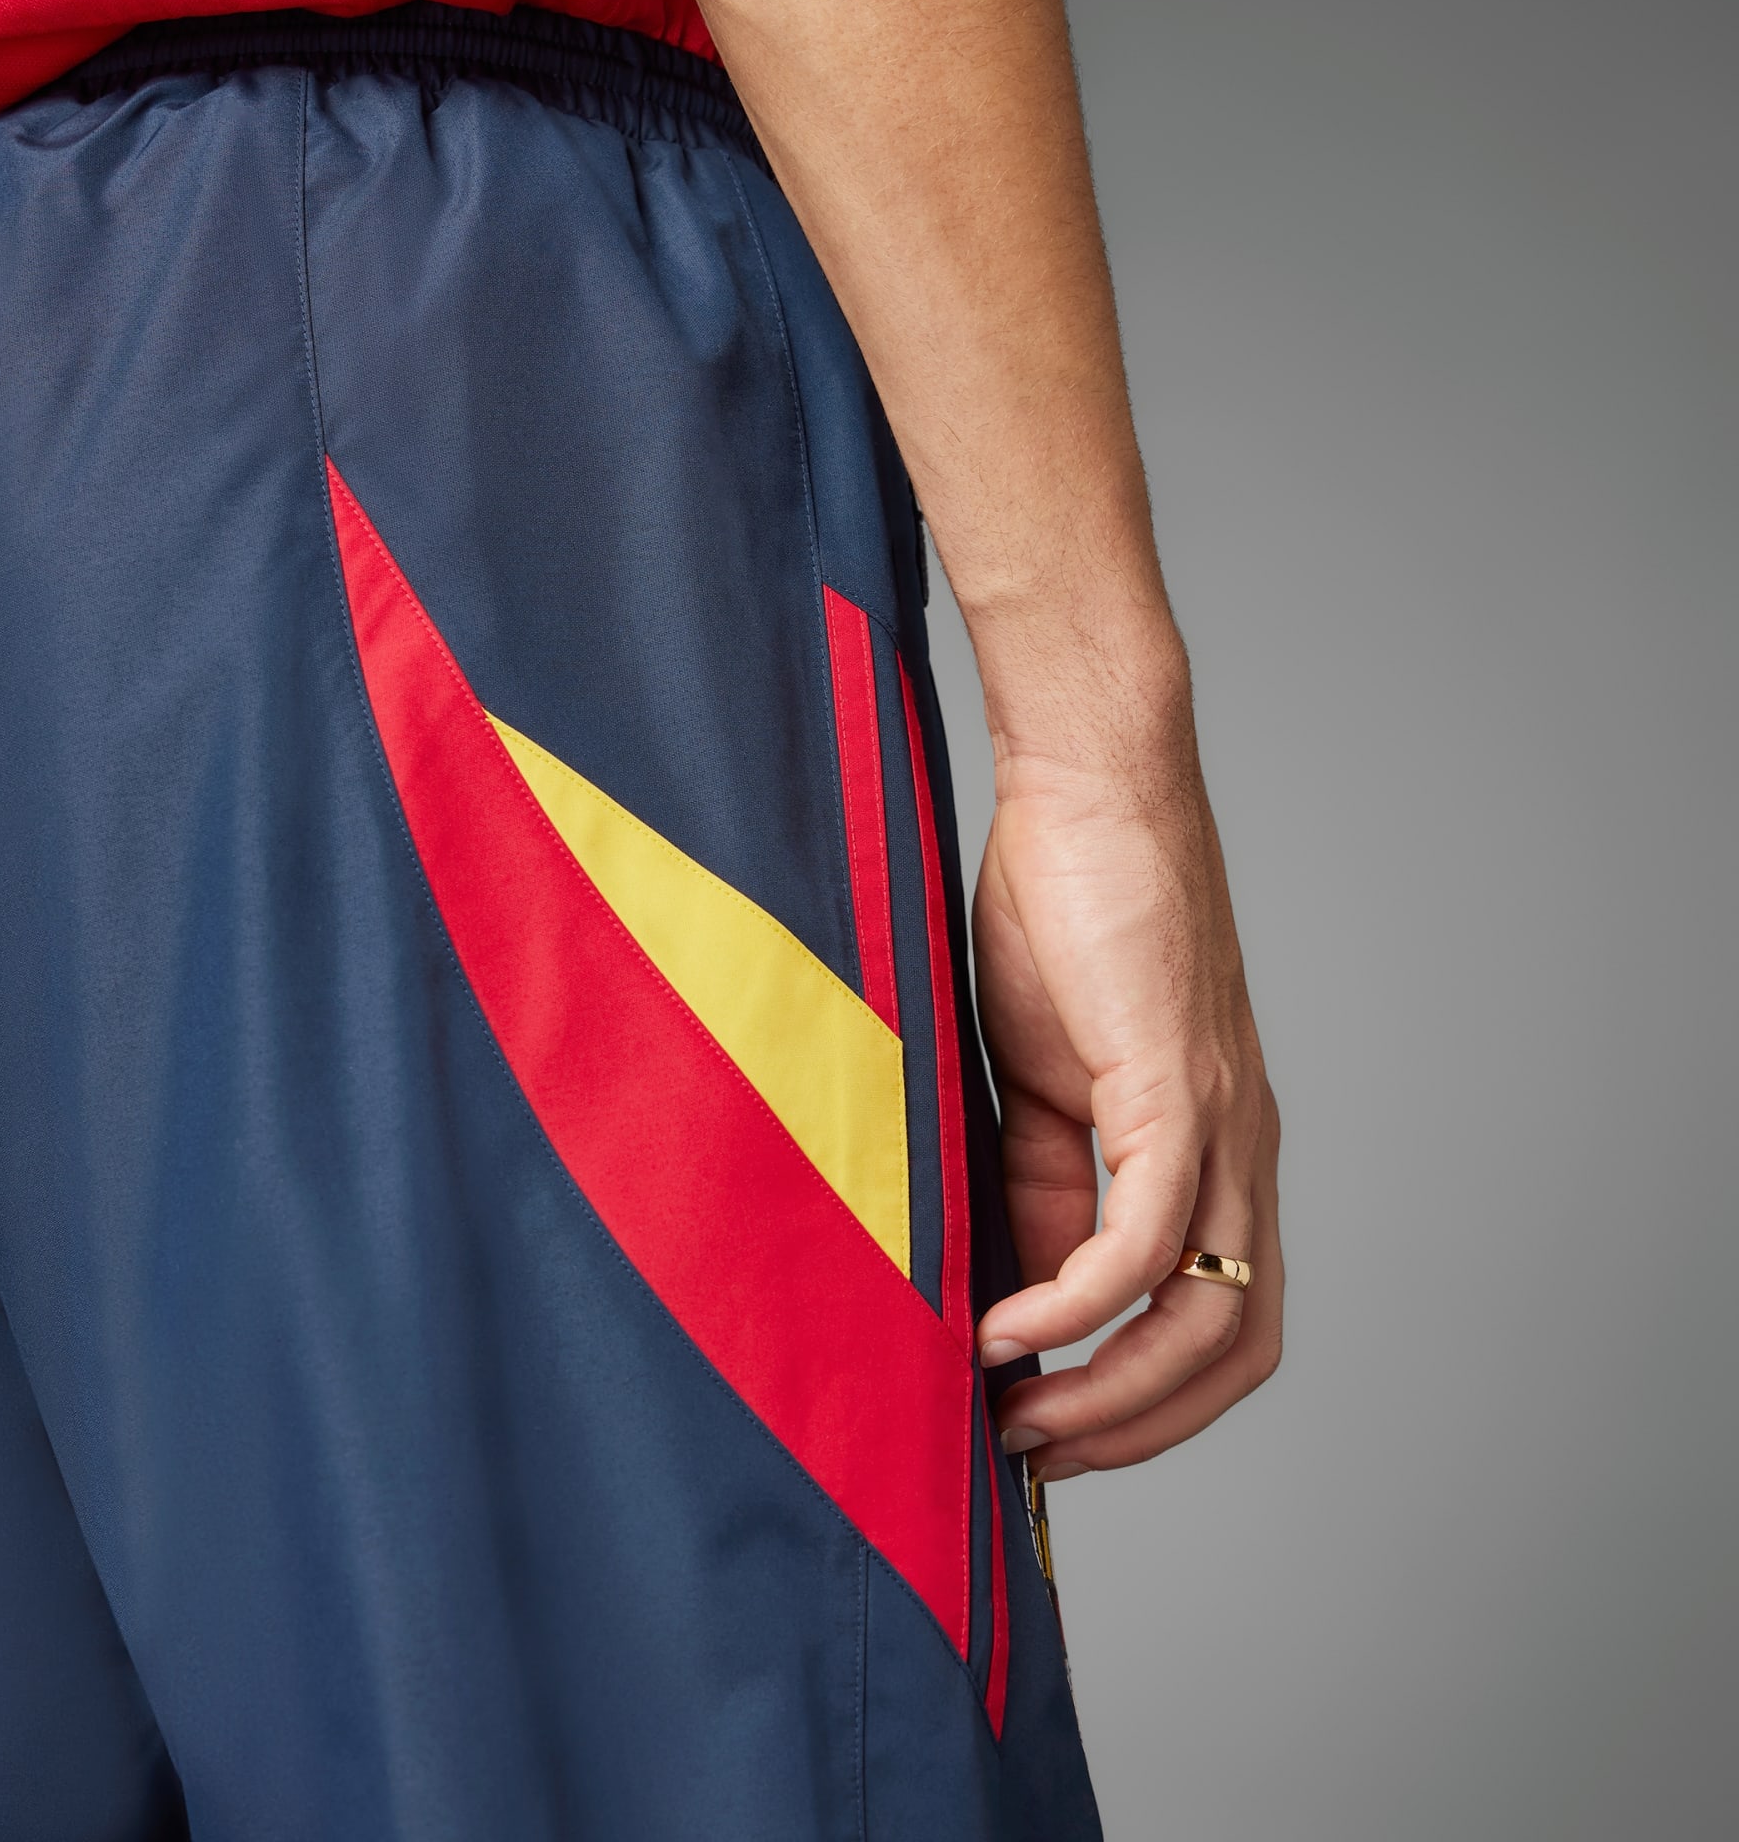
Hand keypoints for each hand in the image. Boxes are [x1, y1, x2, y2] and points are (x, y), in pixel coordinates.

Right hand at [973, 732, 1281, 1478]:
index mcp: (1215, 1150)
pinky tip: (1008, 1327)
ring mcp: (1219, 1123)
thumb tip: (1020, 1288)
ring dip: (1111, 1390)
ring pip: (1207, 1315)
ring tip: (1017, 1418)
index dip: (1144, 1399)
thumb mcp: (1043, 1078)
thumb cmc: (1065, 913)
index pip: (1216, 1320)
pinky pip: (1147, 1235)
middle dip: (1139, 1428)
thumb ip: (1042, 1183)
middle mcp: (1241, 1152)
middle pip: (1238, 1349)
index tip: (1048, 1430)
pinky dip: (1079, 1303)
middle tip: (1036, 1460)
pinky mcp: (1175, 1084)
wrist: (1087, 789)